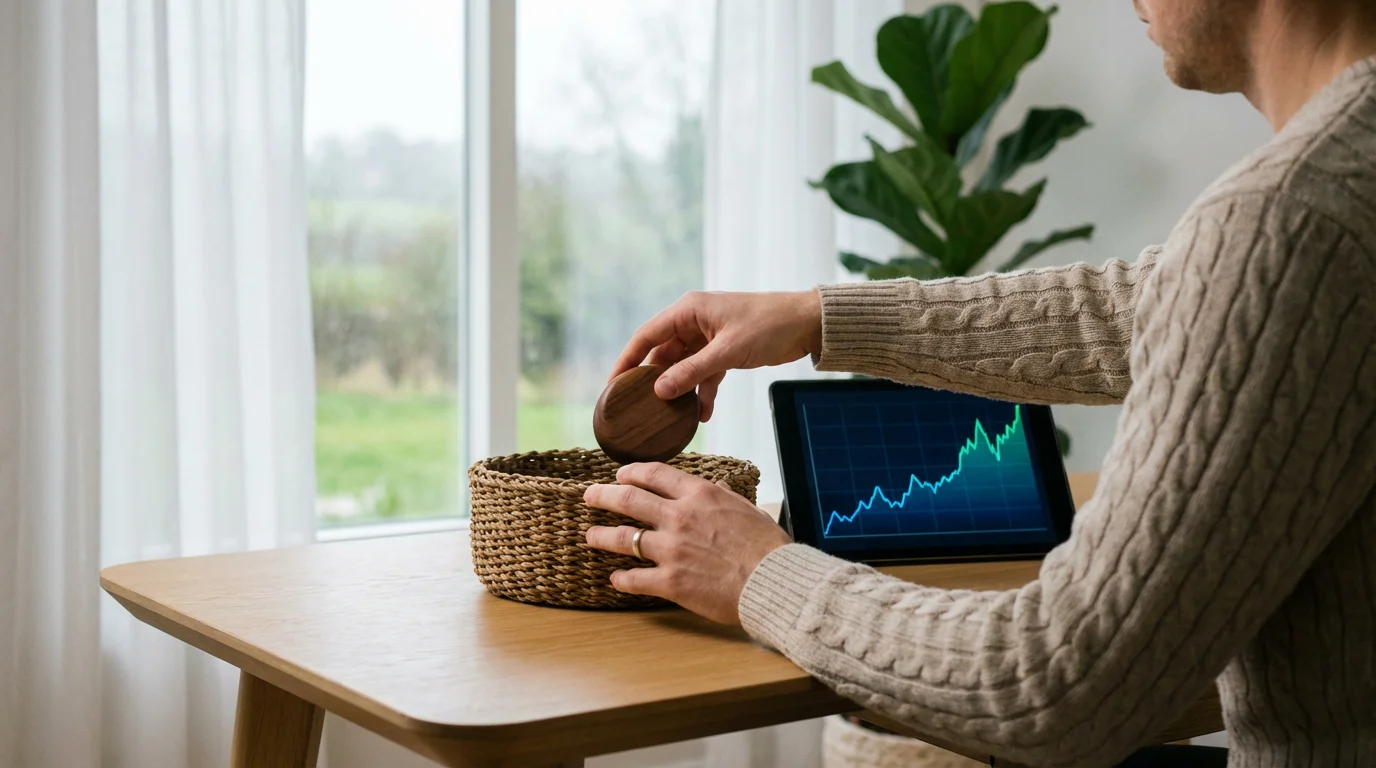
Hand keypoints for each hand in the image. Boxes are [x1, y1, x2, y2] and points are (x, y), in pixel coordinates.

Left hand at [583, 463, 792, 624]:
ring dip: (601, 536)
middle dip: (603, 495)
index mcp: (700, 495)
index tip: (620, 475)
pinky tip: (615, 579)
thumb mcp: (747, 509)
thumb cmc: (767, 547)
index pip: (654, 474)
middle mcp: (679, 517)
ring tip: (590, 536)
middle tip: (590, 496)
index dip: (632, 472)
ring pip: (623, 538)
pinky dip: (621, 579)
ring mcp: (671, 550)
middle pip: (628, 499)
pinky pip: (634, 578)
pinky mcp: (669, 582)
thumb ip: (724, 498)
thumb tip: (717, 488)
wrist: (772, 582)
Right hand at [610, 289, 822, 421]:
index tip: (612, 385)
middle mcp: (693, 321)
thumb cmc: (769, 325)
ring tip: (670, 417)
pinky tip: (702, 415)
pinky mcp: (724, 351)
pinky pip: (704, 374)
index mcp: (688, 311)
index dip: (627, 360)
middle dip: (654, 381)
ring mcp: (708, 338)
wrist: (807, 324)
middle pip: (662, 354)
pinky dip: (703, 393)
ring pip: (683, 367)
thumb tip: (659, 390)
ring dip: (680, 391)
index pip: (646, 335)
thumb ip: (693, 371)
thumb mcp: (728, 351)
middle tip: (639, 408)